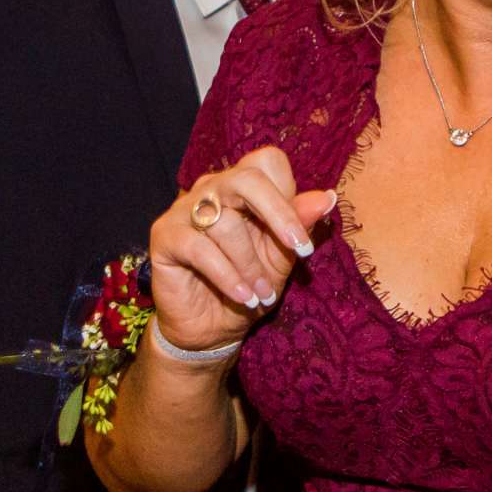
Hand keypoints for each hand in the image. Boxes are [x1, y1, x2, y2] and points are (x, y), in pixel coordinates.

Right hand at [148, 147, 337, 353]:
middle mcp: (212, 190)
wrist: (211, 328)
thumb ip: (299, 226)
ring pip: (225, 223)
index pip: (268, 163)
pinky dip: (227, 276)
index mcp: (243, 188)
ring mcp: (184, 209)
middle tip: (298, 250)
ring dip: (250, 264)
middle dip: (278, 214)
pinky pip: (199, 248)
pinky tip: (243, 296)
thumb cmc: (249, 286)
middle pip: (247, 177)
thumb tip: (326, 198)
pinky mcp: (165, 235)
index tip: (304, 241)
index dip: (289, 197)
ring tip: (262, 293)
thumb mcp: (281, 258)